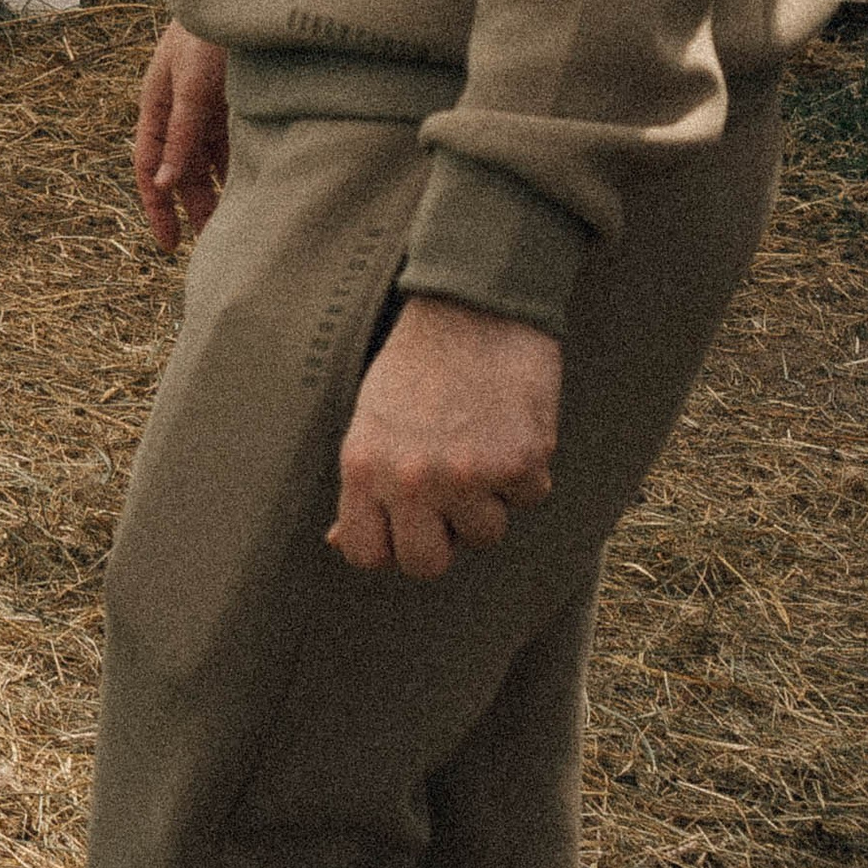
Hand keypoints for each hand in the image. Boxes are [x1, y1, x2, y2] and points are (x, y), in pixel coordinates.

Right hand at [132, 24, 227, 252]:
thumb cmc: (206, 35)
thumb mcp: (190, 87)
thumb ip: (178, 135)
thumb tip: (162, 183)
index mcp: (156, 105)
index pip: (149, 167)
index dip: (157, 207)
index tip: (170, 246)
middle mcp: (179, 111)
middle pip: (181, 170)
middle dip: (194, 207)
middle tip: (213, 245)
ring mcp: (206, 107)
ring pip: (209, 162)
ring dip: (220, 191)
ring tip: (237, 225)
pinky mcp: (233, 102)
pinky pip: (233, 144)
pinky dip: (240, 168)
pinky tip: (256, 189)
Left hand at [329, 295, 561, 580]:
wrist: (475, 303)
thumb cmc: (418, 362)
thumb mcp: (371, 417)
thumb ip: (363, 484)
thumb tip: (338, 542)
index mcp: (365, 465)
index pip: (366, 554)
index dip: (391, 545)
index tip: (408, 523)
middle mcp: (412, 478)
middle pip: (426, 565)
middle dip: (443, 538)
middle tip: (451, 495)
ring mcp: (467, 474)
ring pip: (485, 536)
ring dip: (489, 500)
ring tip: (480, 442)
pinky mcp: (519, 462)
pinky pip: (529, 499)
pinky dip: (527, 469)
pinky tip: (511, 424)